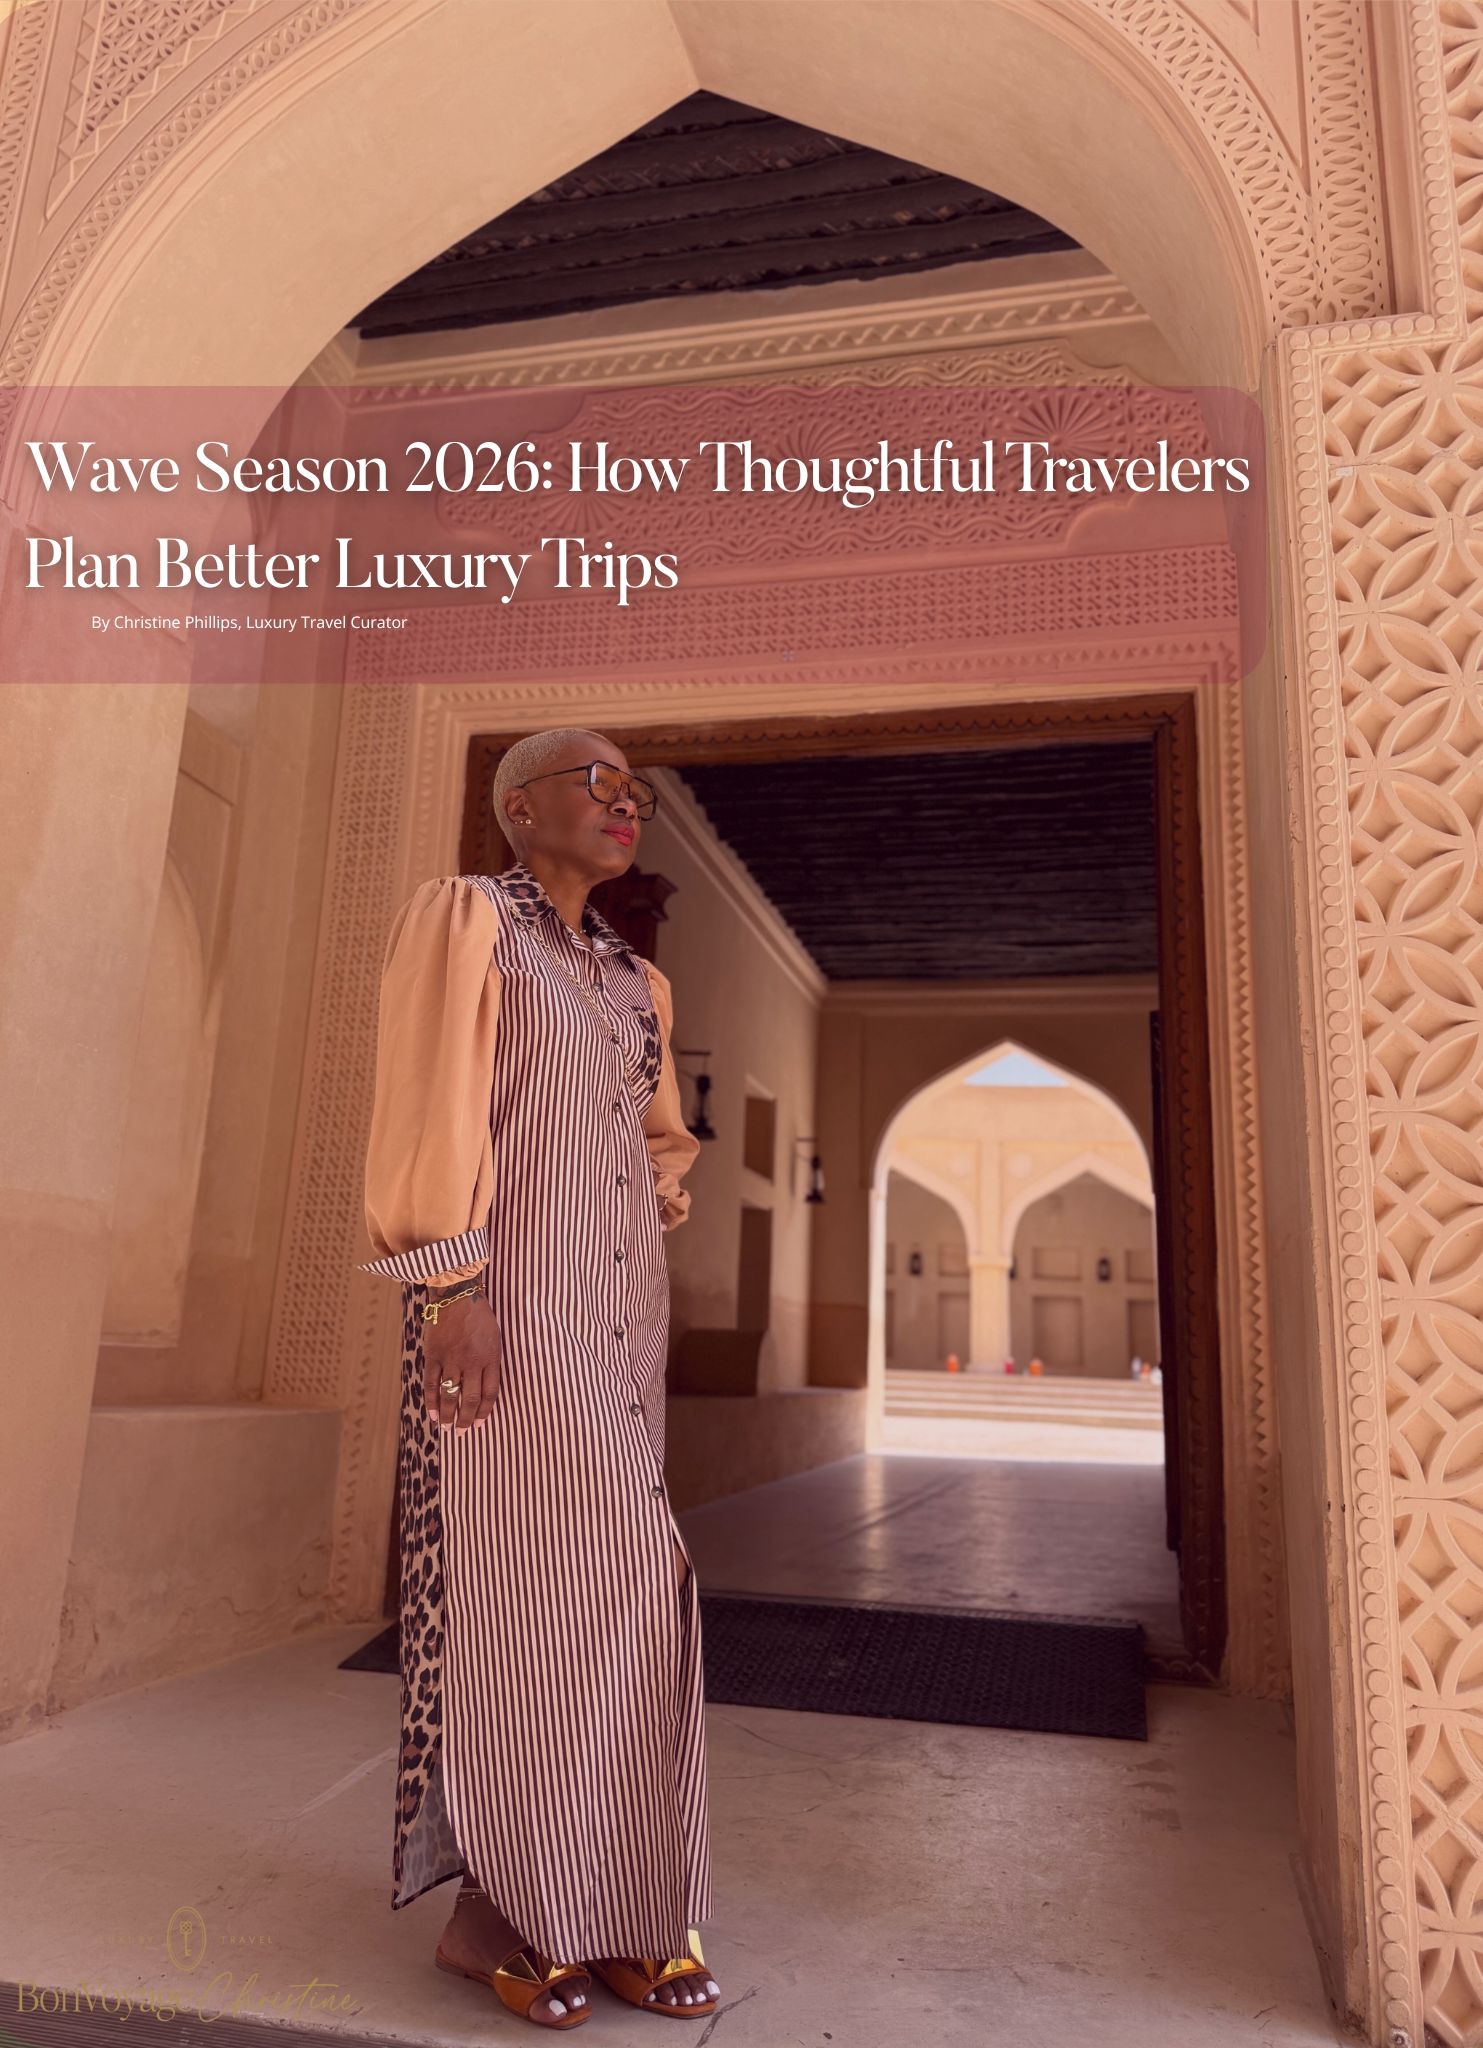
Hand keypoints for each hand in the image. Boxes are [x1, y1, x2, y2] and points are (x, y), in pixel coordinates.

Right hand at [422, 1292, 502, 1429]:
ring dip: (449, 1415)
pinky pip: (432, 1383)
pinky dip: (431, 1401)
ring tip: (448, 1428)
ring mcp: (452, 1358)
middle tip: (462, 1433)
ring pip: (450, 1395)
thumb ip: (490, 1361)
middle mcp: (472, 1361)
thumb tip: (485, 1388)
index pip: (489, 1393)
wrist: (456, 1294)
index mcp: (491, 1357)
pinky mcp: (434, 1355)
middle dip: (466, 1419)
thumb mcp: (494, 1337)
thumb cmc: (479, 1316)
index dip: (484, 1411)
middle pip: (470, 1398)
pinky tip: (433, 1414)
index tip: (479, 1424)